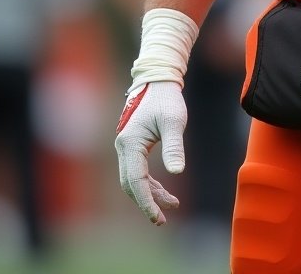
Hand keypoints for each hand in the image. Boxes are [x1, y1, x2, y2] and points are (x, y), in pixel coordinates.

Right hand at [114, 81, 186, 224]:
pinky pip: (138, 172)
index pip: (134, 180)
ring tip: (171, 205)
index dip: (146, 201)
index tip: (158, 217)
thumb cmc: (166, 100)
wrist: (158, 82)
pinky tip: (164, 191)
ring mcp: (126, 148)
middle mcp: (123, 147)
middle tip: (163, 219)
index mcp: (130, 143)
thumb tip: (177, 172)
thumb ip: (174, 147)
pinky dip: (149, 184)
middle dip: (146, 202)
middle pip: (130, 184)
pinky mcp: (133, 147)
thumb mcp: (173, 122)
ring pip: (133, 180)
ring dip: (150, 194)